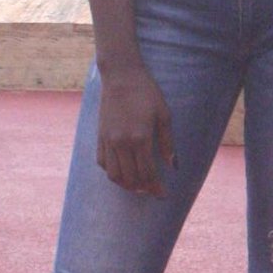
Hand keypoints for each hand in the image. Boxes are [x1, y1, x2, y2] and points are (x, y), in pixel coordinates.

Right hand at [97, 62, 175, 196]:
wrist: (121, 77)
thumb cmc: (147, 93)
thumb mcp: (164, 116)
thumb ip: (167, 143)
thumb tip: (173, 166)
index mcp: (140, 138)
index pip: (148, 173)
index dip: (156, 187)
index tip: (163, 195)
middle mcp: (121, 143)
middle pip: (131, 178)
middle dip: (142, 188)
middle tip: (152, 191)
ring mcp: (108, 140)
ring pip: (114, 175)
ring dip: (126, 184)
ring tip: (137, 186)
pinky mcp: (99, 136)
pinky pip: (102, 163)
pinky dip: (112, 173)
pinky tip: (122, 172)